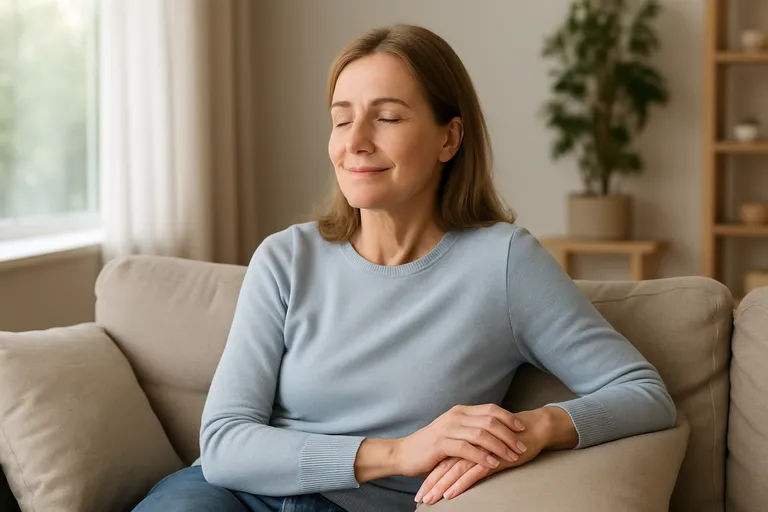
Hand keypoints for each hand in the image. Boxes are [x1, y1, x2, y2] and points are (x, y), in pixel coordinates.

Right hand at [393, 404, 526, 478]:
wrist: (404, 453)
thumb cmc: (430, 446)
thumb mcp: (452, 432)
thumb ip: (470, 429)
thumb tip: (495, 433)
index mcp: (460, 411)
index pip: (490, 409)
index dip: (508, 418)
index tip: (522, 428)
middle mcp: (456, 416)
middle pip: (490, 421)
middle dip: (509, 434)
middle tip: (522, 446)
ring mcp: (448, 429)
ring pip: (482, 434)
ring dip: (500, 446)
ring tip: (512, 456)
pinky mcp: (441, 444)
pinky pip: (467, 449)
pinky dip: (483, 456)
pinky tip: (493, 464)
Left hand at [415, 407, 575, 504]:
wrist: (532, 428)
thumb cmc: (509, 438)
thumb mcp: (485, 446)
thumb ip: (471, 452)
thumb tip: (457, 466)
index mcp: (464, 438)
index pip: (442, 459)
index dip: (430, 474)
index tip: (420, 491)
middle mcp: (468, 443)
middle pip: (444, 465)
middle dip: (431, 483)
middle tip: (419, 499)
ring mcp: (479, 450)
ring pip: (455, 470)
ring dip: (441, 486)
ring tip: (430, 500)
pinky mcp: (492, 458)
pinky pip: (473, 472)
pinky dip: (460, 484)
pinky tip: (451, 494)